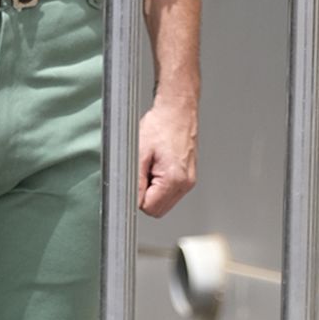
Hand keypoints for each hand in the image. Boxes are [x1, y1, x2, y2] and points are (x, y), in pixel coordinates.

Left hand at [137, 90, 196, 217]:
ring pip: (163, 202)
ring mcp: (188, 181)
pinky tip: (158, 165)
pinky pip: (170, 191)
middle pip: (157, 209)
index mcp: (175, 179)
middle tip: (142, 171)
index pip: (150, 208)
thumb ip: (135, 181)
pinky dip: (160, 184)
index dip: (137, 196)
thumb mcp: (139, 153)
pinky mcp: (188, 176)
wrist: (177, 110)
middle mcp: (185, 183)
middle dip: (145, 196)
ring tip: (151, 165)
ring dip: (153, 190)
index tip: (135, 179)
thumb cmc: (161, 125)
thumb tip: (129, 200)